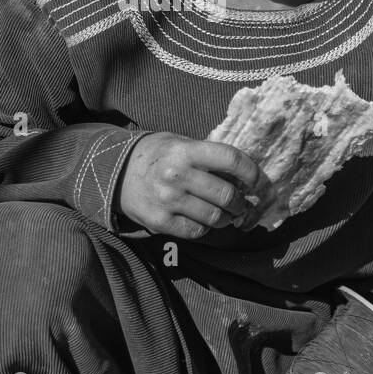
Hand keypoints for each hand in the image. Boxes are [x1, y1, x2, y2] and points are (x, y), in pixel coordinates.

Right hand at [117, 132, 273, 238]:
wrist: (114, 173)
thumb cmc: (155, 155)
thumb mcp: (179, 142)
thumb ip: (206, 154)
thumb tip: (242, 173)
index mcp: (185, 150)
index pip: (230, 159)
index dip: (251, 171)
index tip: (258, 181)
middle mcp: (177, 175)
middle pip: (226, 194)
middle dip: (241, 202)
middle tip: (244, 204)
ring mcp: (168, 201)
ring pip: (215, 217)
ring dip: (228, 218)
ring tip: (228, 215)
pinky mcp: (160, 222)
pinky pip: (196, 231)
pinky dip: (207, 228)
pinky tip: (206, 221)